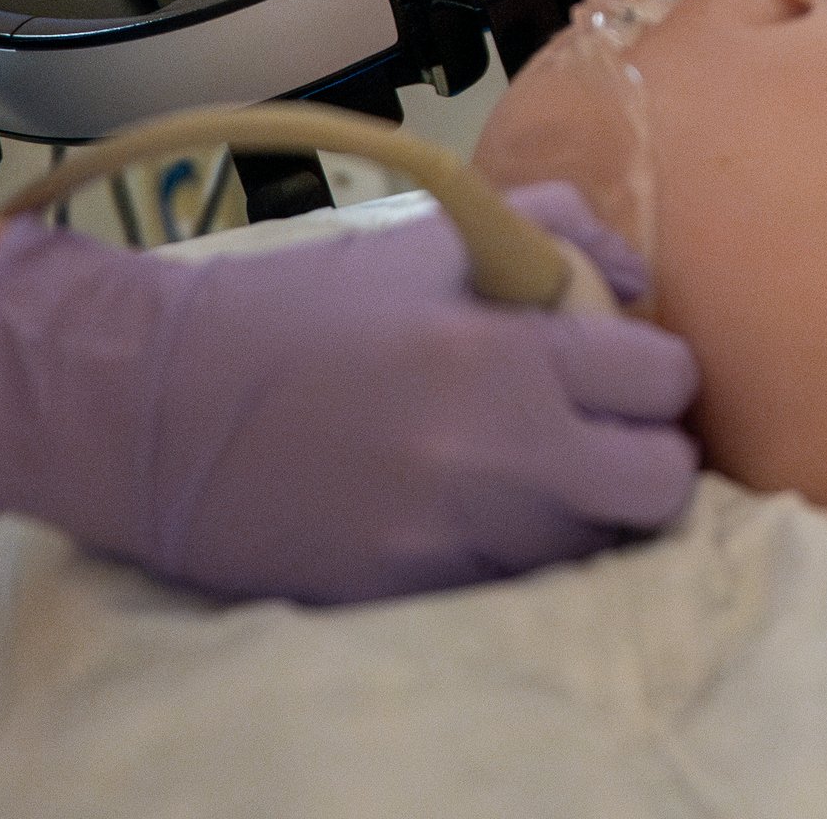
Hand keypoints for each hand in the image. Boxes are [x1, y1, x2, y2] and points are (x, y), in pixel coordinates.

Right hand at [0, 197, 701, 599]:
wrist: (161, 406)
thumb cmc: (303, 308)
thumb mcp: (433, 234)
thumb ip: (556, 230)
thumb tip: (633, 280)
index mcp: (509, 352)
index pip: (665, 380)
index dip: (652, 372)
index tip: (620, 369)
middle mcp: (498, 456)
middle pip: (661, 486)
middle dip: (646, 455)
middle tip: (603, 434)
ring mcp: (456, 538)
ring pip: (593, 545)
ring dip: (581, 509)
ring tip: (528, 469)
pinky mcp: (411, 595)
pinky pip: (515, 583)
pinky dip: (511, 550)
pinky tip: (467, 508)